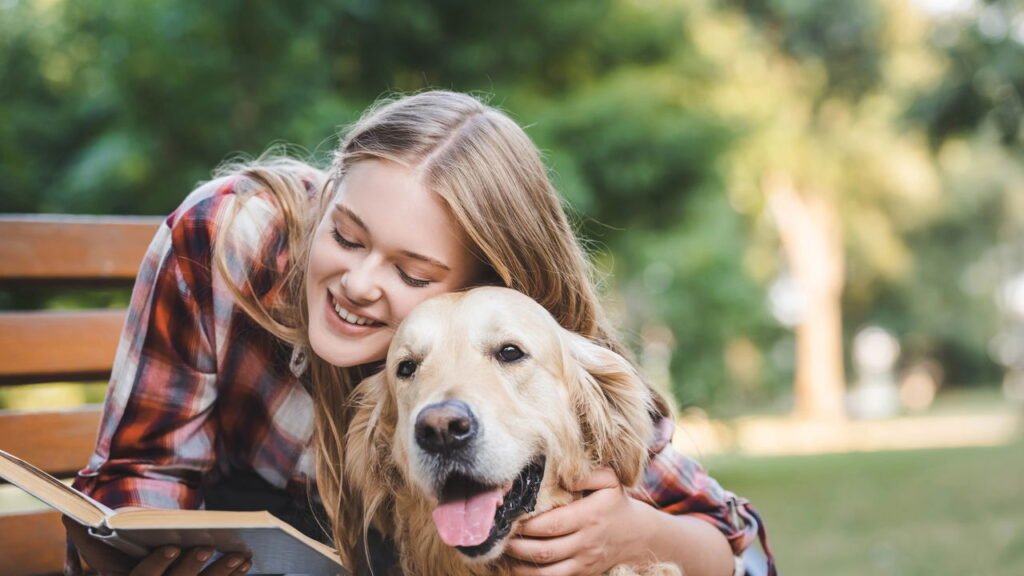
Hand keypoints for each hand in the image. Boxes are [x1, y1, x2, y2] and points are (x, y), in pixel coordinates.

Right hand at [63, 515, 251, 575]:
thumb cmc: (120, 564)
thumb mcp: (102, 555)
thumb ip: (89, 538)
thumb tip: (69, 516)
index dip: (154, 566)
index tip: (171, 547)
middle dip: (192, 568)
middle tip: (208, 546)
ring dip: (221, 574)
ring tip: (241, 556)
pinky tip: (245, 565)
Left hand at [505, 467, 651, 575]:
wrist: (638, 535)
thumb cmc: (615, 503)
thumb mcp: (609, 480)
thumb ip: (586, 474)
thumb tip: (563, 475)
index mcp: (589, 516)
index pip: (552, 524)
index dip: (528, 524)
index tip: (510, 517)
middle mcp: (586, 542)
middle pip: (544, 550)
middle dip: (517, 545)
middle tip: (498, 535)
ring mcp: (583, 561)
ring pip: (546, 571)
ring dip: (519, 564)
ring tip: (502, 552)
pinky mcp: (581, 573)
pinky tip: (515, 566)